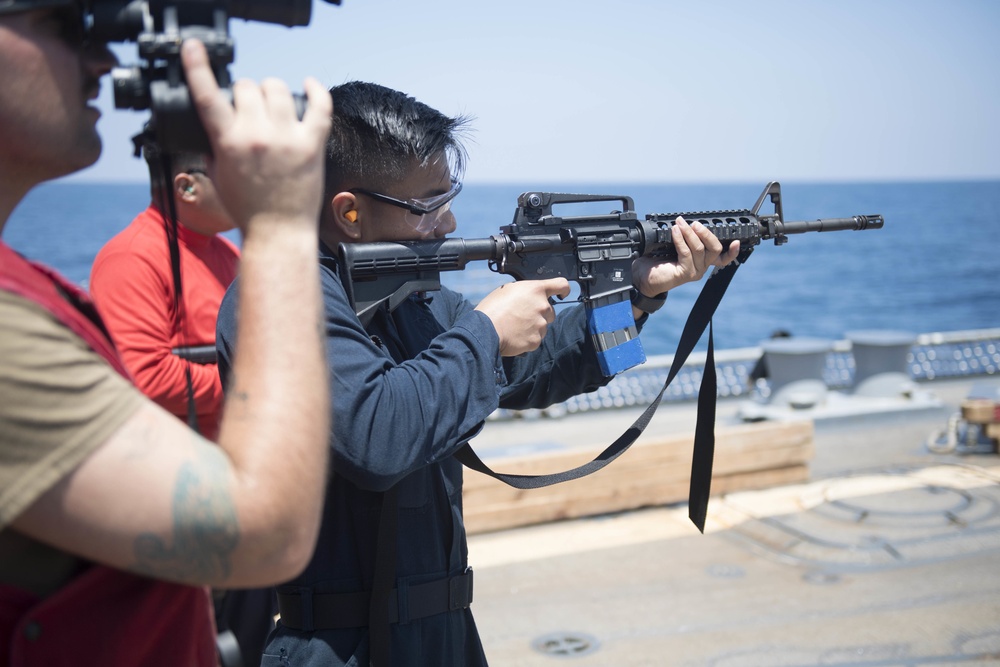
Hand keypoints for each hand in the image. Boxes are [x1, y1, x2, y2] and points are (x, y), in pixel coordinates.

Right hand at [181, 39, 331, 235]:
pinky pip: (319, 105)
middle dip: (245, 93)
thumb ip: (213, 144)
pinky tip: (310, 85)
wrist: (278, 232)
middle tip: (249, 108)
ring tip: (274, 105)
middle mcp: (258, 136)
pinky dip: (316, 90)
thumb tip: (214, 123)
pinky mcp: (312, 145)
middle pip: (247, 87)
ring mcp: (287, 138)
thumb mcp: (217, 174)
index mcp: (229, 143)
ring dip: (272, 91)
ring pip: (277, 88)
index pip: (208, 95)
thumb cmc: (247, 208)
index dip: (197, 67)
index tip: (194, 48)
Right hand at [475, 278, 570, 356]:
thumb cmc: (492, 309)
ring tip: (515, 327)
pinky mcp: (536, 340)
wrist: (485, 330)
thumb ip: (525, 292)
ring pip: (543, 326)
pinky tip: (515, 336)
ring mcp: (541, 324)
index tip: (562, 293)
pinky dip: (527, 339)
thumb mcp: (508, 290)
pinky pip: (536, 339)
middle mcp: (542, 306)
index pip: (561, 285)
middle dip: (540, 314)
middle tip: (523, 316)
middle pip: (550, 311)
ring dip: (533, 327)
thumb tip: (529, 296)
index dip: (563, 289)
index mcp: (536, 290)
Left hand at [632, 216, 740, 296]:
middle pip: (714, 248)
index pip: (723, 258)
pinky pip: (686, 252)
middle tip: (694, 223)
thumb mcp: (672, 246)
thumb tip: (685, 221)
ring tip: (679, 223)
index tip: (737, 241)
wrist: (642, 277)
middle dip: (706, 233)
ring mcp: (694, 271)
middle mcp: (701, 267)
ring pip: (699, 248)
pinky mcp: (684, 273)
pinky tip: (674, 231)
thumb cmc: (656, 260)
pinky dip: (680, 239)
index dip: (732, 252)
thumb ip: (684, 237)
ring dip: (689, 232)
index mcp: (702, 261)